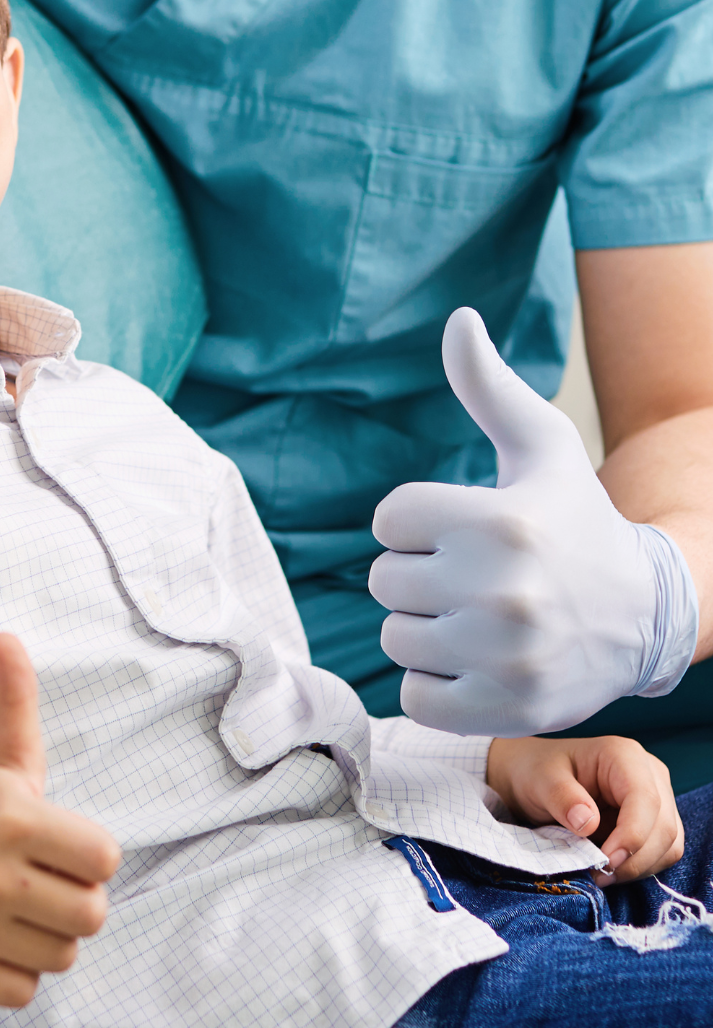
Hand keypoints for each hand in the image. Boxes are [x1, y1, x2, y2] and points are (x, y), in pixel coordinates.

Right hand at [0, 633, 120, 1006]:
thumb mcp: (2, 757)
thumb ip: (16, 699)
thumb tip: (6, 636)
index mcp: (13, 817)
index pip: (106, 859)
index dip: (91, 854)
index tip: (60, 842)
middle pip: (93, 915)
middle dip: (76, 899)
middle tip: (43, 879)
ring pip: (64, 956)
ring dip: (50, 937)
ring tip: (18, 907)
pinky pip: (27, 990)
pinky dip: (19, 970)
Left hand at [368, 307, 698, 734]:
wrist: (641, 613)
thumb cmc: (575, 518)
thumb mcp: (543, 444)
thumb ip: (488, 385)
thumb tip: (458, 318)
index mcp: (497, 520)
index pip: (389, 519)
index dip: (417, 521)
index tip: (459, 527)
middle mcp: (499, 590)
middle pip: (385, 580)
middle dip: (419, 574)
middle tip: (469, 574)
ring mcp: (502, 656)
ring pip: (394, 638)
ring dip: (423, 628)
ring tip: (473, 616)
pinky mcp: (502, 708)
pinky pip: (415, 697)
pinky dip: (435, 682)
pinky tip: (474, 659)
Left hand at [486, 733, 683, 882]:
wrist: (536, 779)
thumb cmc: (538, 772)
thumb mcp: (540, 780)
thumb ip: (562, 798)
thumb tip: (589, 823)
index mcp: (623, 755)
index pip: (646, 800)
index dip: (632, 836)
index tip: (606, 863)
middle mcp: (649, 773)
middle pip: (664, 827)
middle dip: (635, 859)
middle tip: (599, 875)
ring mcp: (657, 797)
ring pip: (669, 844)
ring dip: (639, 867)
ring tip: (601, 874)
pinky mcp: (655, 821)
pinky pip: (663, 853)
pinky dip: (640, 868)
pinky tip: (611, 868)